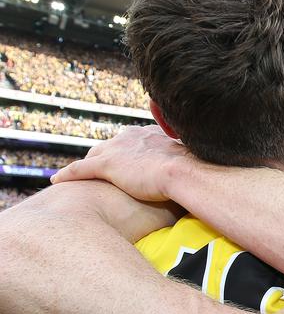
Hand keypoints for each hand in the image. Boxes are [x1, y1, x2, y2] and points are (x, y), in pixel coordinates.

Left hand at [51, 125, 190, 201]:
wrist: (186, 171)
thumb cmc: (195, 169)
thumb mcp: (190, 159)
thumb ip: (185, 160)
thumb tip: (196, 170)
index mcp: (150, 133)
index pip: (131, 141)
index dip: (126, 151)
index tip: (126, 159)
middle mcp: (131, 136)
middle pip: (110, 146)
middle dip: (104, 156)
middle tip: (100, 169)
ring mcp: (118, 149)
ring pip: (93, 156)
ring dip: (86, 164)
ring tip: (78, 174)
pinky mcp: (107, 165)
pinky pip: (80, 169)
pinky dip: (68, 173)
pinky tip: (57, 179)